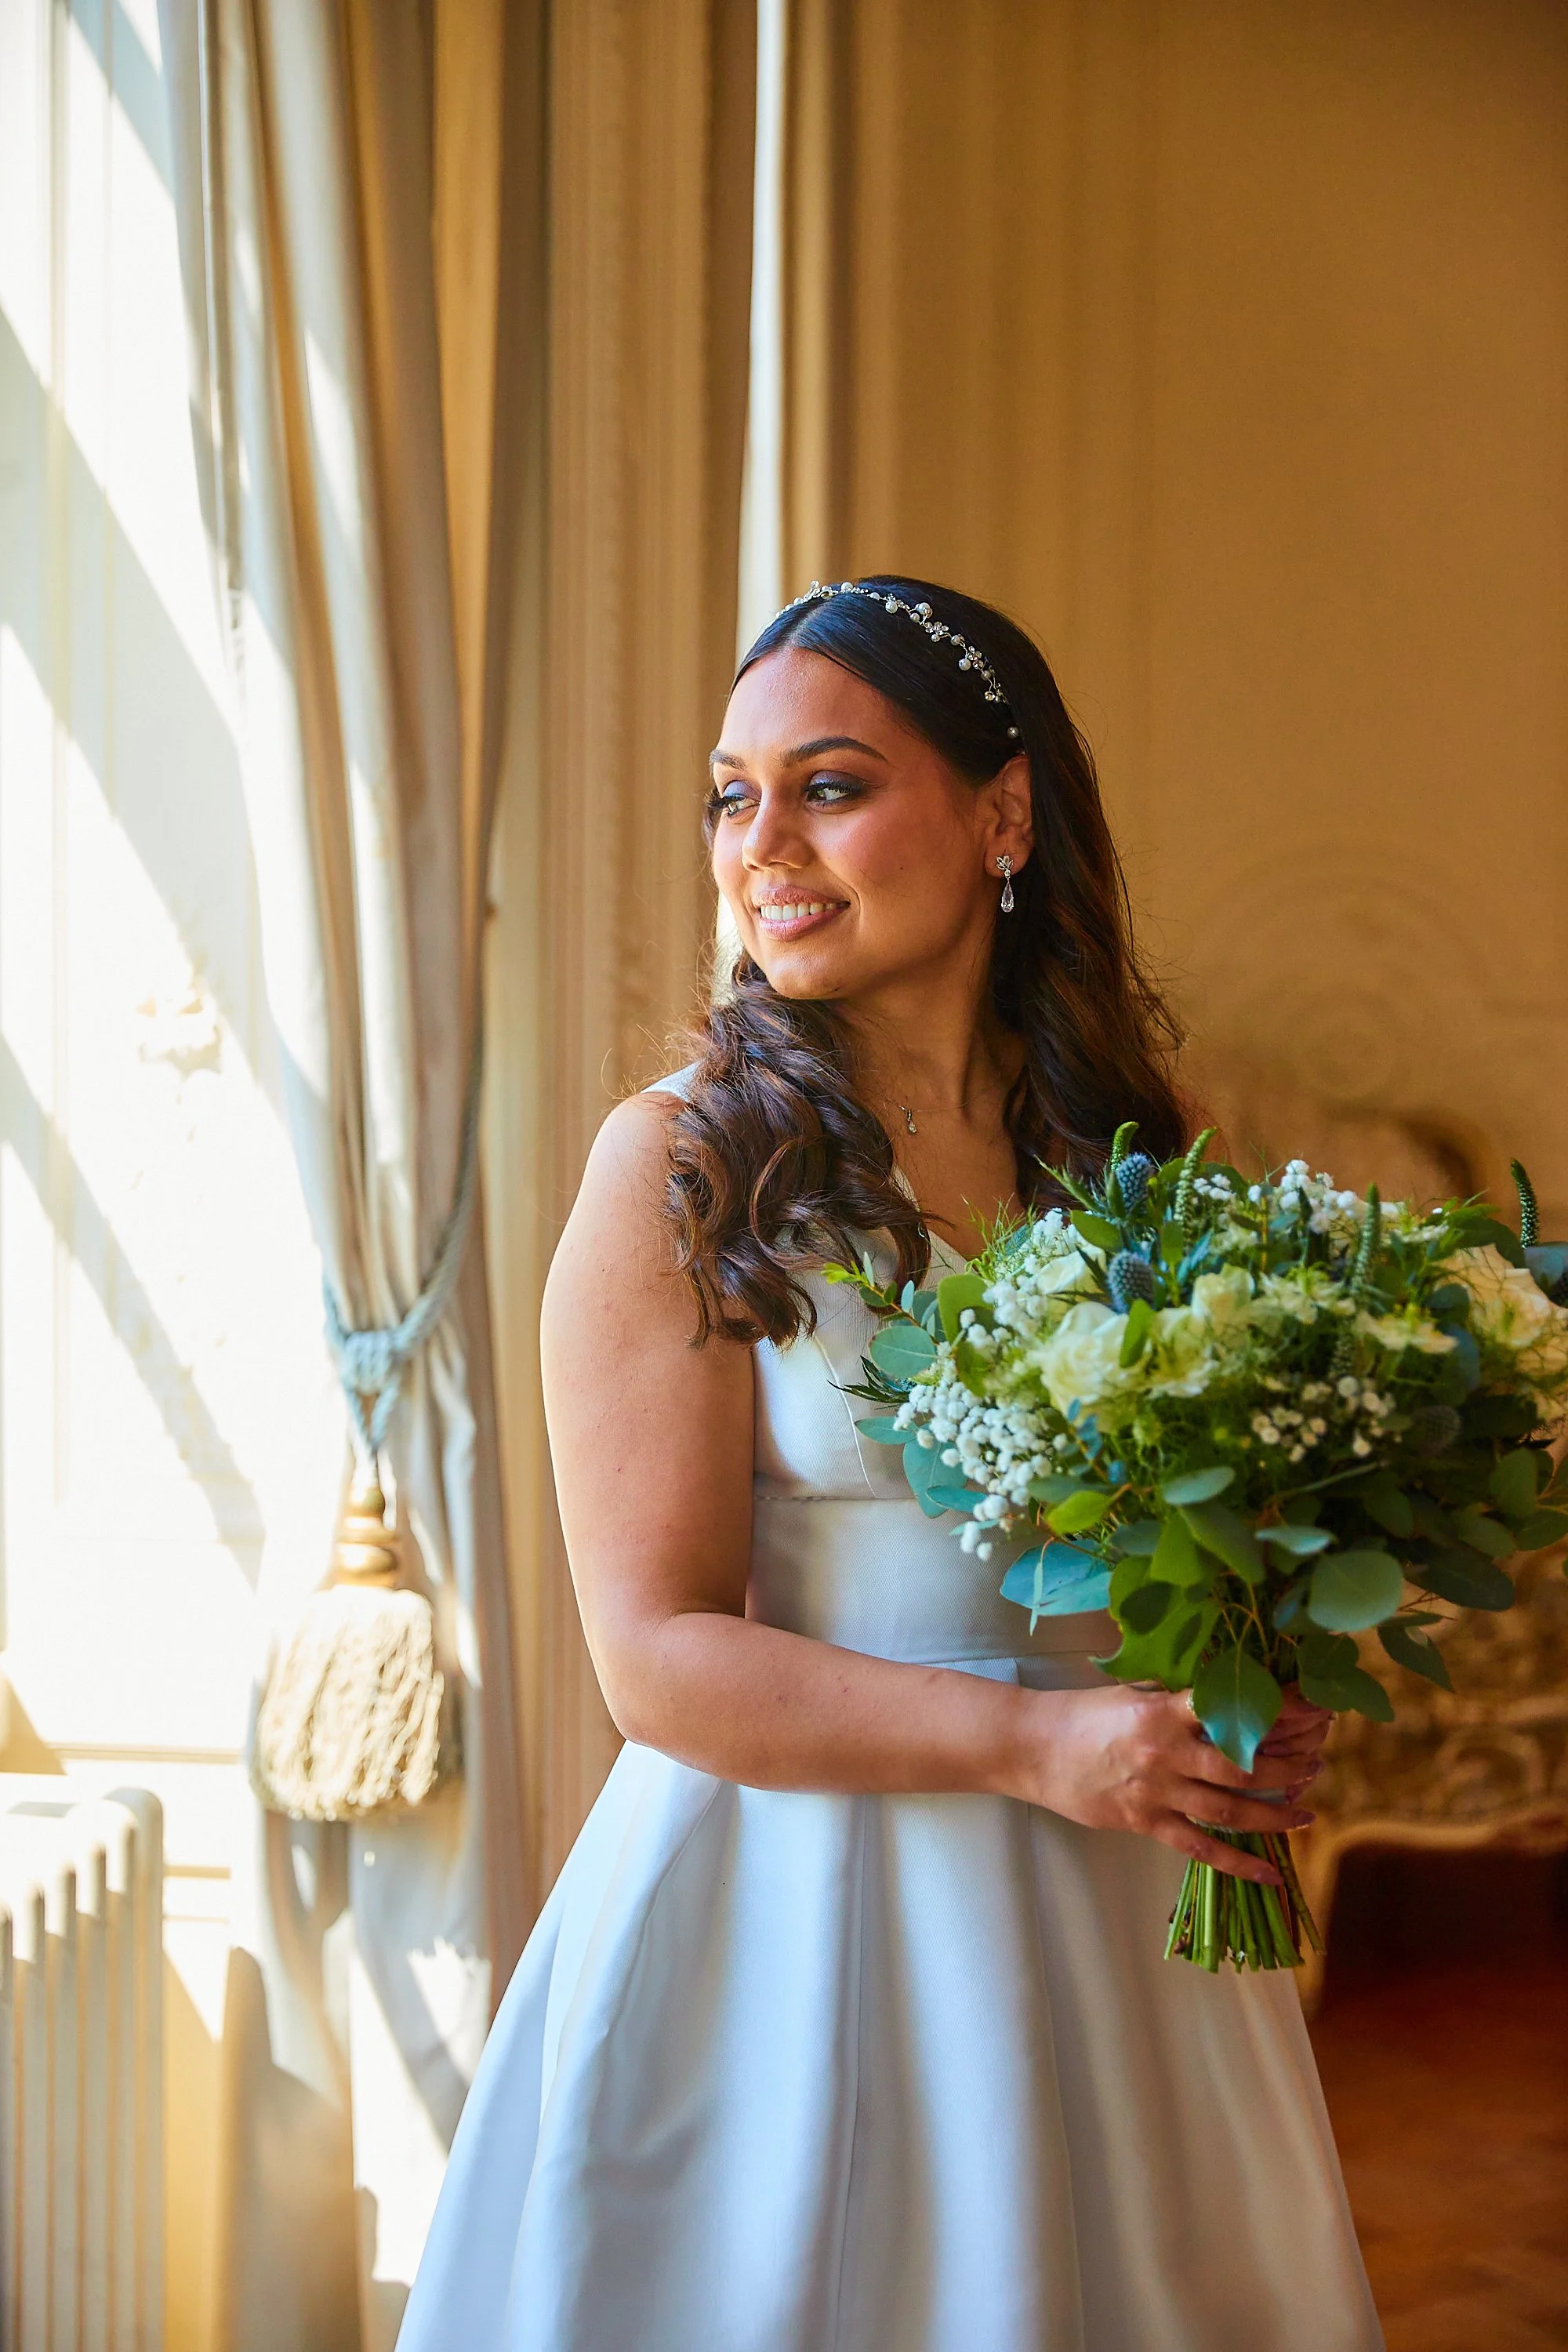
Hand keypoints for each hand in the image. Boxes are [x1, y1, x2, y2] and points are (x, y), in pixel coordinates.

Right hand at [1015, 1682, 1319, 1883]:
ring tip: (1306, 1813)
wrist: (1033, 1747)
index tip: (1314, 1707)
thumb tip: (1228, 1692)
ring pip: (1230, 1810)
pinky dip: (1239, 1864)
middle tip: (1317, 1763)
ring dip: (1274, 1814)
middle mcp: (1166, 1751)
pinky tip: (1270, 1872)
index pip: (1231, 1708)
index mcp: (1164, 1709)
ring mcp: (1157, 1792)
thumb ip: (1179, 1697)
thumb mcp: (1133, 1691)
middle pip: (1242, 1765)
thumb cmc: (1083, 1713)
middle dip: (1287, 1766)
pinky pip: (1201, 1849)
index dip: (1278, 1709)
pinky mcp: (1146, 1823)